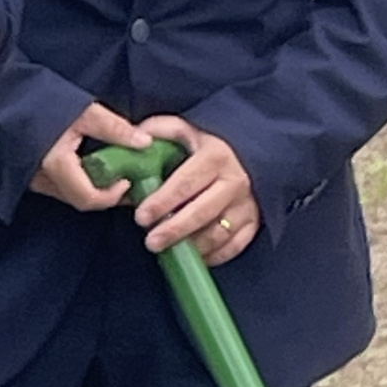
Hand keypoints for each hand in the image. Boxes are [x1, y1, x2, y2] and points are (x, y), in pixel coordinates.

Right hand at [30, 103, 154, 210]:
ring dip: (91, 187)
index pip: (90, 199)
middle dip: (106, 193)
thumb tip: (145, 143)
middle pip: (80, 199)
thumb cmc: (38, 98)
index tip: (128, 179)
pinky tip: (84, 164)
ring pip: (68, 194)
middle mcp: (41, 179)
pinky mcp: (26, 172)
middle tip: (124, 177)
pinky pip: (57, 186)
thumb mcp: (81, 109)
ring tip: (108, 169)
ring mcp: (31, 178)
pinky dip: (75, 180)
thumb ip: (113, 127)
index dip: (113, 195)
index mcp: (56, 166)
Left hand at [133, 115, 260, 265]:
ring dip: (192, 246)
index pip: (184, 183)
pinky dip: (215, 255)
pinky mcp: (255, 221)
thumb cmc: (205, 142)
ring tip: (169, 251)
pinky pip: (236, 245)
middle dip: (174, 230)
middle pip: (202, 212)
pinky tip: (194, 257)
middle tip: (151, 242)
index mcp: (214, 156)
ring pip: (219, 233)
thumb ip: (157, 132)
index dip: (162, 202)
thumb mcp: (182, 128)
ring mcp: (246, 204)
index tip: (141, 216)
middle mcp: (234, 181)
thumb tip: (131, 143)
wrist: (246, 152)